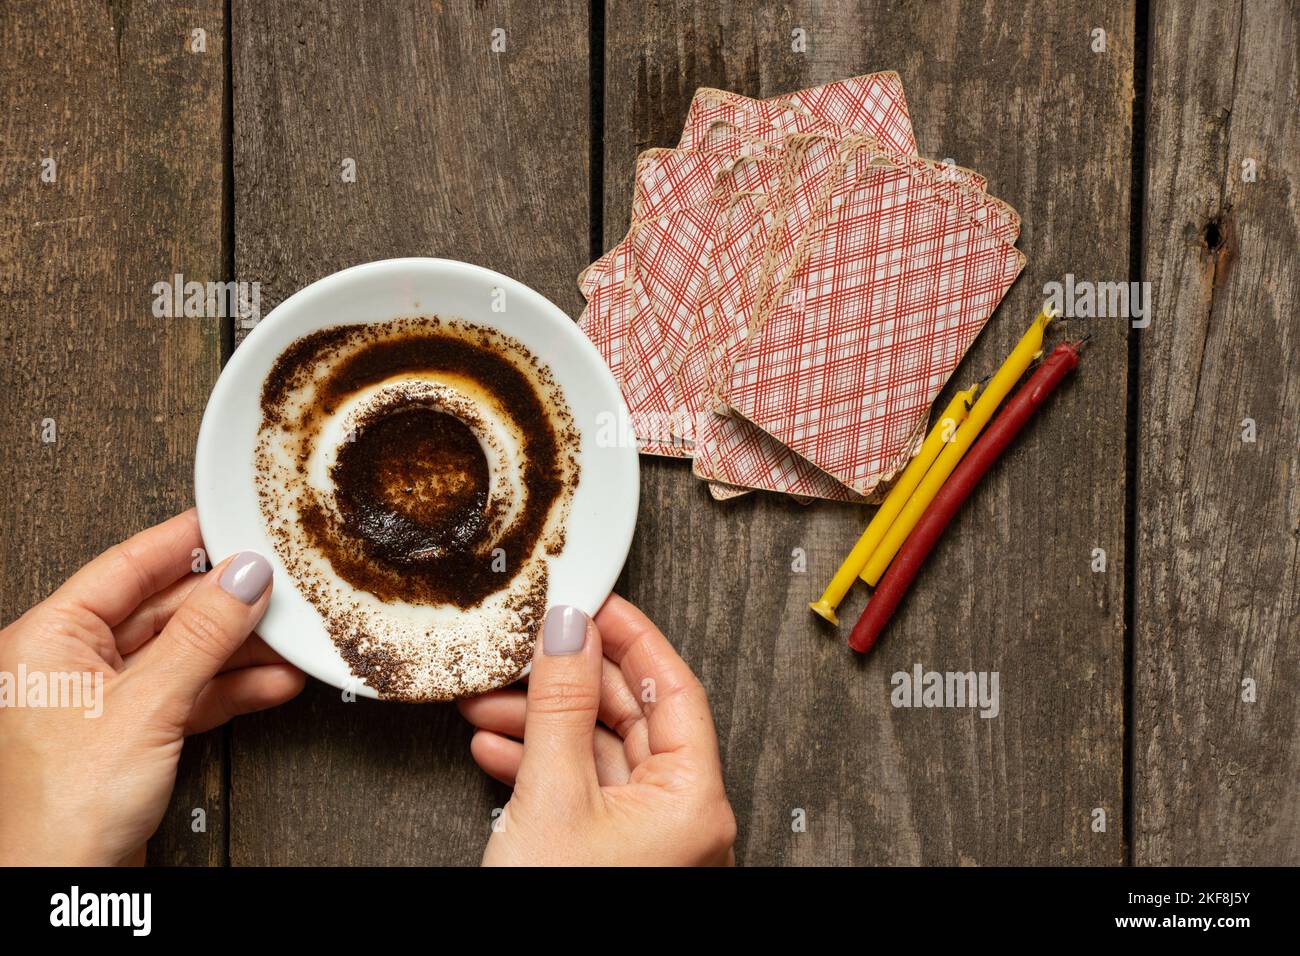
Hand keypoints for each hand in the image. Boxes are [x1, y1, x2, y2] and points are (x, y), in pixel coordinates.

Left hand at [0, 509, 304, 865]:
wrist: (63, 888)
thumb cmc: (60, 810)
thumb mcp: (147, 704)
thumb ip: (202, 636)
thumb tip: (243, 578)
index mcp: (49, 638)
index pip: (127, 566)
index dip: (184, 541)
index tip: (231, 521)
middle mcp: (70, 664)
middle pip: (163, 610)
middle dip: (225, 603)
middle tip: (276, 585)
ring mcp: (103, 702)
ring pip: (183, 654)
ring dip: (238, 650)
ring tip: (286, 635)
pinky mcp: (131, 737)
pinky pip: (189, 695)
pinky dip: (231, 689)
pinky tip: (271, 681)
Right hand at [458, 595, 735, 864]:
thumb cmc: (558, 913)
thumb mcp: (552, 795)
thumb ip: (561, 705)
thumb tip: (568, 633)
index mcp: (694, 802)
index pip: (673, 689)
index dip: (631, 638)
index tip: (594, 604)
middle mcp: (682, 819)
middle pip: (633, 718)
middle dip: (567, 683)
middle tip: (530, 646)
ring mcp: (648, 839)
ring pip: (599, 753)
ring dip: (542, 725)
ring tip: (491, 701)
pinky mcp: (610, 854)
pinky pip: (583, 791)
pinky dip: (541, 766)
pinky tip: (499, 745)